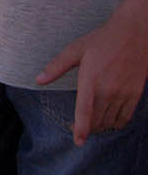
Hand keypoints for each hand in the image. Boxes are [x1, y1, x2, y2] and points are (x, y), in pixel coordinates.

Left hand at [37, 2, 147, 143]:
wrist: (134, 33)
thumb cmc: (102, 40)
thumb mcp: (76, 49)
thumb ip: (56, 66)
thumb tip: (39, 80)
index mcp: (91, 80)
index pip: (84, 112)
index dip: (80, 129)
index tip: (77, 141)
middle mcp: (108, 90)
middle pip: (96, 120)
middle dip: (86, 128)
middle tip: (78, 128)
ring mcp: (123, 93)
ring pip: (109, 121)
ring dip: (100, 126)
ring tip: (92, 125)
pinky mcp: (135, 94)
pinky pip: (125, 117)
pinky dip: (116, 123)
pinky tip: (109, 121)